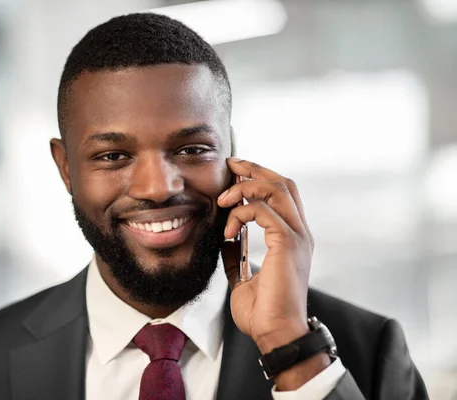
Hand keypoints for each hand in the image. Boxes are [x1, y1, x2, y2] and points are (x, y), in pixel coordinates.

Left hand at [218, 157, 327, 387]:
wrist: (275, 333)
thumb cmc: (263, 311)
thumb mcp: (242, 276)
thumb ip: (236, 255)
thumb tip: (226, 239)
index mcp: (292, 238)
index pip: (282, 193)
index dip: (259, 177)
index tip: (235, 171)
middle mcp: (300, 232)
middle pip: (283, 183)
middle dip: (254, 169)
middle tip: (230, 166)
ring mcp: (297, 236)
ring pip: (276, 189)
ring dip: (245, 188)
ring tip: (223, 201)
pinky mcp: (288, 243)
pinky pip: (265, 211)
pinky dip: (242, 212)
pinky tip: (229, 228)